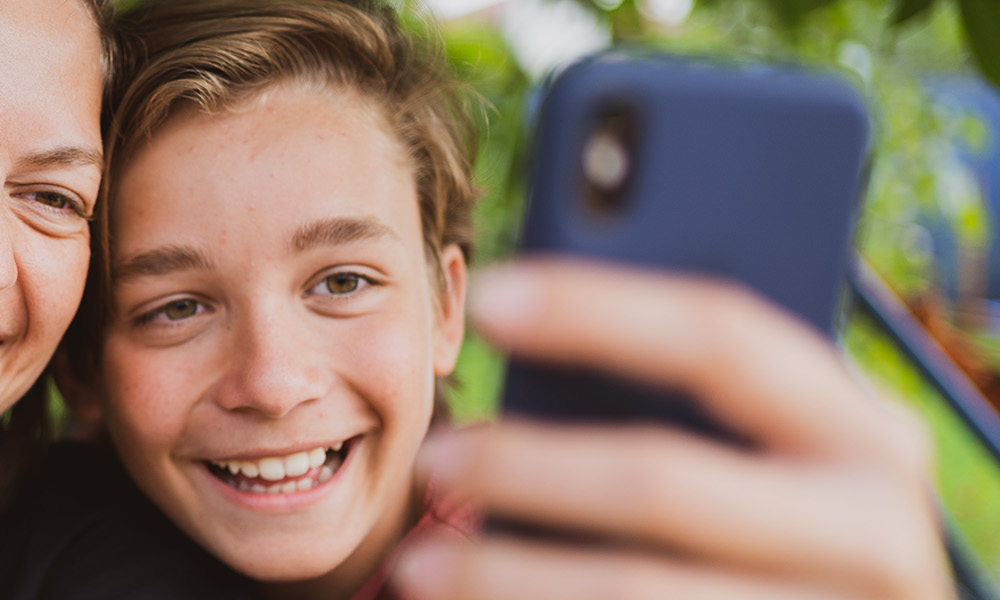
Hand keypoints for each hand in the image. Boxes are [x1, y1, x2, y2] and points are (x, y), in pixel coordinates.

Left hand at [393, 258, 952, 599]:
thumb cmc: (781, 533)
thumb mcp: (775, 459)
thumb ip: (699, 400)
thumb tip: (534, 327)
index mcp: (868, 436)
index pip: (724, 338)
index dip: (597, 309)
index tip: (485, 298)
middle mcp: (871, 528)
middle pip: (661, 479)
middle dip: (524, 468)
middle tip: (432, 459)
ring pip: (632, 589)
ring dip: (501, 575)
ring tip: (414, 564)